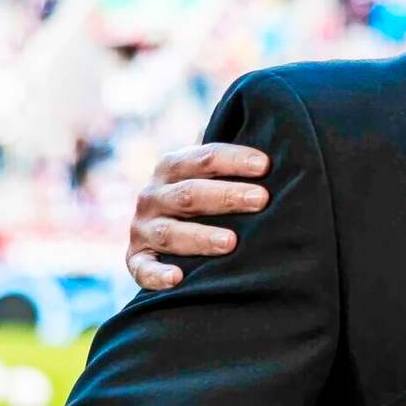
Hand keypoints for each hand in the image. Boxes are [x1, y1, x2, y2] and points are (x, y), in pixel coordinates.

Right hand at [127, 144, 271, 289]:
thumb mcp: (209, 173)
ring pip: (170, 232)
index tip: (265, 165)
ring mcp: (143, 228)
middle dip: (226, 196)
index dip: (233, 160)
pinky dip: (157, 275)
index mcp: (172, 168)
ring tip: (231, 242)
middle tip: (261, 199)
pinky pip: (143, 268)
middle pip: (189, 194)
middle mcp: (153, 196)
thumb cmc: (204, 197)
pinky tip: (178, 278)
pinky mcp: (136, 259)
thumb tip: (268, 127)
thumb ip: (228, 157)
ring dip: (200, 237)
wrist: (160, 232)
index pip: (202, 159)